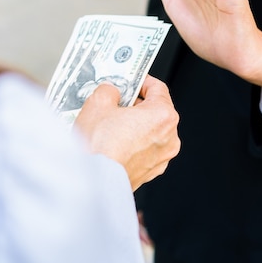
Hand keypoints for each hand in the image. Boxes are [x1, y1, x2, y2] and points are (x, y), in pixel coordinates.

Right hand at [74, 75, 179, 190]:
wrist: (92, 182)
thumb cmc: (99, 146)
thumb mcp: (99, 102)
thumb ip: (110, 89)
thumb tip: (112, 91)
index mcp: (163, 116)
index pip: (158, 88)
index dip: (141, 80)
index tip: (130, 80)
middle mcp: (169, 138)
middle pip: (155, 110)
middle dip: (136, 103)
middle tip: (116, 100)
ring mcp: (161, 158)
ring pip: (150, 131)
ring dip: (134, 124)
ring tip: (110, 122)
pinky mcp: (150, 173)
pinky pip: (144, 149)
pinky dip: (133, 142)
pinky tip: (113, 141)